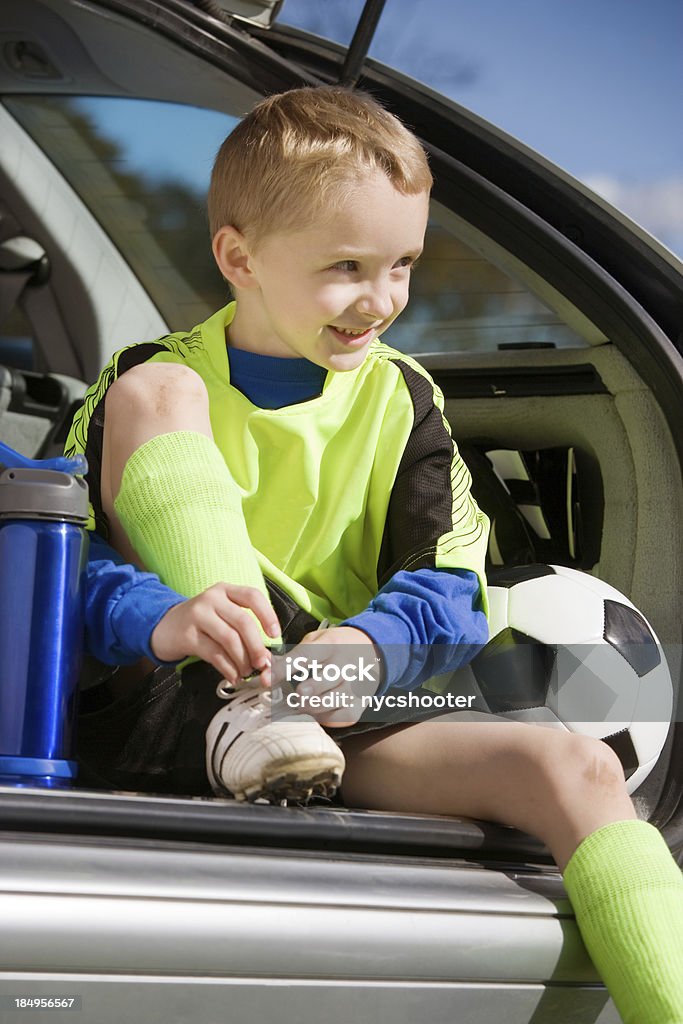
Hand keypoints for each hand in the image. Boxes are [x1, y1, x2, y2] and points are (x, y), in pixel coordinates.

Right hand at [150, 583, 280, 685]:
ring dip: (242, 660)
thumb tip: (266, 658)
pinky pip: (214, 653)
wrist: (164, 626)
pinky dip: (228, 668)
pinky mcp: (187, 635)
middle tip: (262, 664)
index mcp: (226, 590)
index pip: (252, 596)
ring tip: (246, 671)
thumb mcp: (222, 616)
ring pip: (229, 639)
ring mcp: (197, 615)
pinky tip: (233, 675)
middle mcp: (212, 599)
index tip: (275, 635)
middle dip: (256, 646)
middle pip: (243, 621)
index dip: (267, 615)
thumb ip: (243, 631)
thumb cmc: (201, 622)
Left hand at [272, 625, 380, 727]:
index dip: (284, 668)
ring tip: (298, 705)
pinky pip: (341, 716)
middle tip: (295, 695)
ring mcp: (355, 685)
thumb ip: (291, 655)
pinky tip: (316, 712)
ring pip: (334, 701)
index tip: (265, 679)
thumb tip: (264, 667)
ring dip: (312, 707)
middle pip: (328, 679)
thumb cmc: (335, 647)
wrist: (373, 651)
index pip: (306, 655)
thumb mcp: (315, 641)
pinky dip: (325, 718)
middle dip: (309, 690)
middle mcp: (346, 664)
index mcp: (331, 644)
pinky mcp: (359, 704)